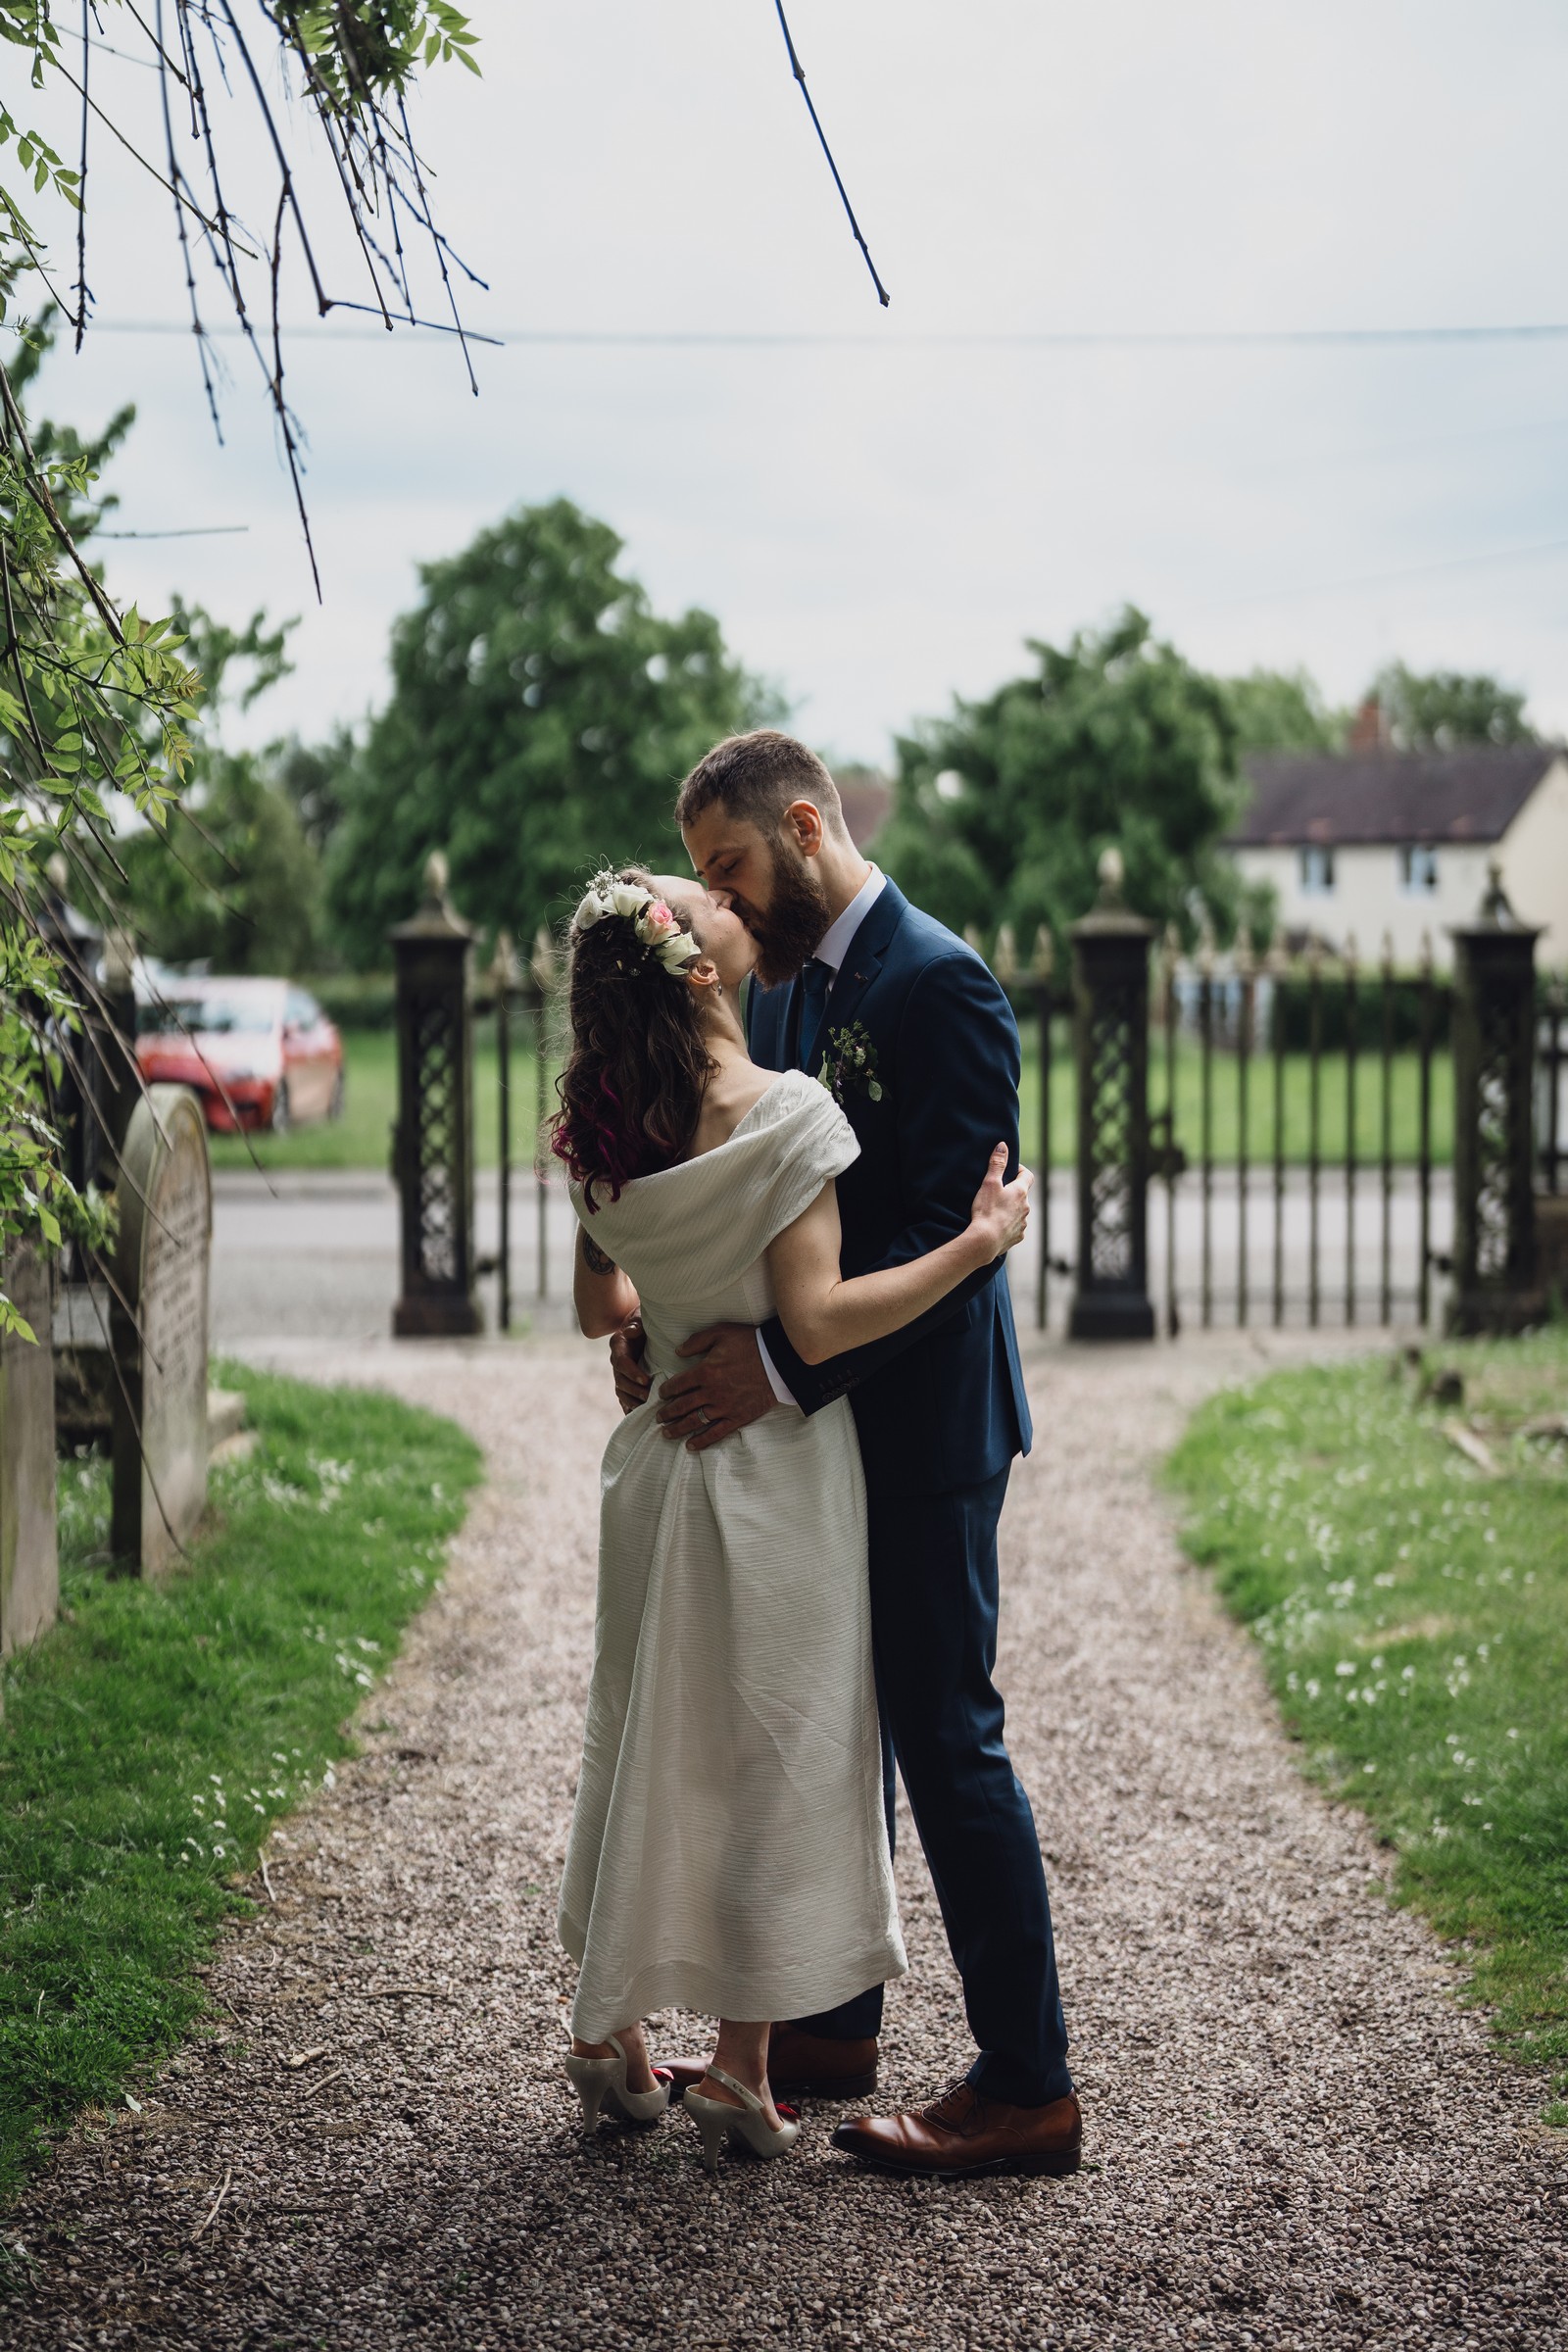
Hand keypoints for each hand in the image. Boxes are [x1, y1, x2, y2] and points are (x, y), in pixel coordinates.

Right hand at [608, 1318, 651, 1415]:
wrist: (642, 1325)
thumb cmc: (645, 1319)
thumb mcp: (641, 1316)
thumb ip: (637, 1323)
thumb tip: (630, 1331)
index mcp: (618, 1345)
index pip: (621, 1362)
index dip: (632, 1373)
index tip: (646, 1380)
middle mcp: (616, 1360)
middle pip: (620, 1380)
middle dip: (634, 1391)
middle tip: (649, 1397)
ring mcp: (620, 1373)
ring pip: (621, 1391)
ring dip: (632, 1401)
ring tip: (646, 1409)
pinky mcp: (626, 1381)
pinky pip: (624, 1397)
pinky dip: (629, 1407)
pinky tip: (638, 1417)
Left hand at [656, 1324, 776, 1451]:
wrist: (779, 1361)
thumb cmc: (750, 1343)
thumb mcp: (721, 1333)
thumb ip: (697, 1341)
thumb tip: (677, 1351)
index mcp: (705, 1371)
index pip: (677, 1385)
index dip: (666, 1391)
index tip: (661, 1395)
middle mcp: (711, 1392)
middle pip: (682, 1406)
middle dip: (667, 1413)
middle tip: (658, 1418)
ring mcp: (724, 1407)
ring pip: (695, 1421)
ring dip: (678, 1429)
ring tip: (667, 1433)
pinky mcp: (738, 1418)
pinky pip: (716, 1433)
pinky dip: (702, 1441)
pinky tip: (691, 1446)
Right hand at [968, 1142, 1033, 1260]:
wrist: (985, 1241)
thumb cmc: (986, 1210)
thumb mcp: (989, 1183)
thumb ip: (997, 1164)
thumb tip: (1003, 1145)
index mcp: (1020, 1192)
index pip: (1028, 1176)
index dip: (1020, 1170)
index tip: (1010, 1170)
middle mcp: (1026, 1207)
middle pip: (1022, 1195)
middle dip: (1013, 1192)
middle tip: (997, 1191)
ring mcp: (1023, 1223)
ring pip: (1019, 1212)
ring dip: (1011, 1209)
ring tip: (995, 1210)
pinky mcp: (1017, 1236)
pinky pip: (1015, 1228)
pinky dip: (1008, 1225)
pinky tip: (997, 1226)